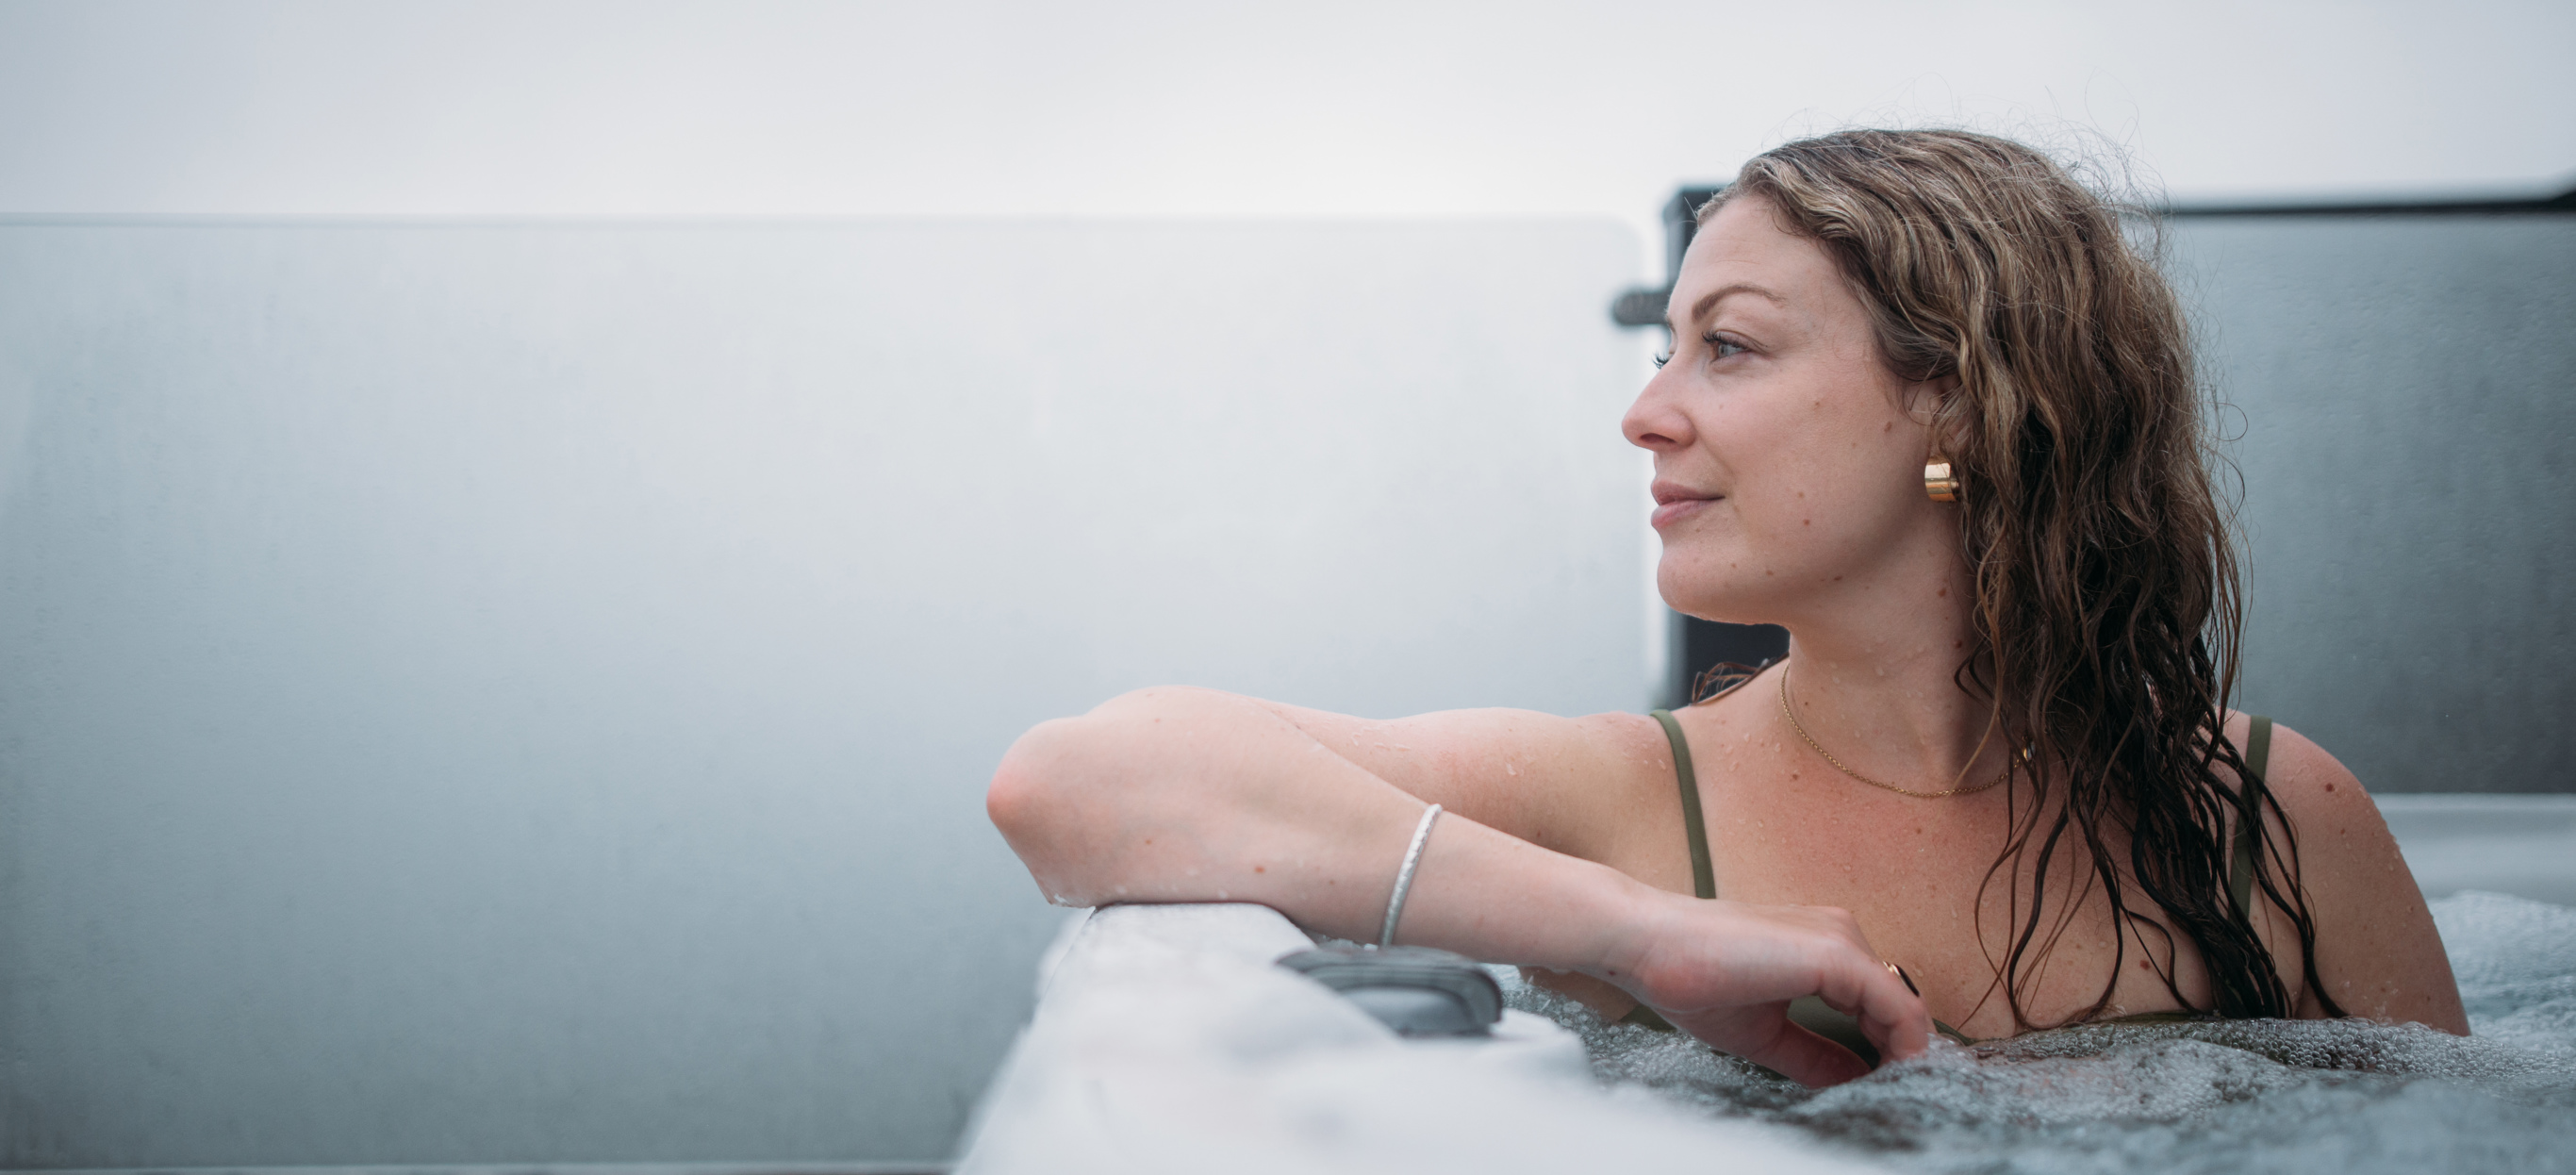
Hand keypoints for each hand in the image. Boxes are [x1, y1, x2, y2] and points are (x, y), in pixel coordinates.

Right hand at [1605, 894, 1931, 1086]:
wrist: (1647, 945)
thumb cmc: (1690, 979)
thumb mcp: (1765, 1033)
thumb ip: (1814, 1054)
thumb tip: (1854, 1079)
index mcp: (1821, 947)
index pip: (1880, 1002)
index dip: (1888, 1050)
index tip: (1882, 1090)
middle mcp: (1839, 934)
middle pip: (1899, 1004)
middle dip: (1901, 1056)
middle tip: (1894, 1100)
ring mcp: (1840, 941)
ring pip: (1905, 1007)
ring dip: (1907, 1055)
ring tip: (1894, 1094)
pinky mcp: (1836, 955)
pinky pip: (1898, 1008)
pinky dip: (1905, 1046)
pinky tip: (1894, 1076)